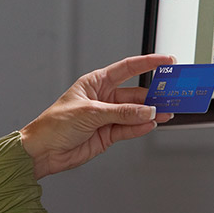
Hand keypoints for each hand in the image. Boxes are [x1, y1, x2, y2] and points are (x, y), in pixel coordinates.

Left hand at [20, 54, 174, 178]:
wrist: (42, 151)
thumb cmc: (54, 124)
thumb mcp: (90, 112)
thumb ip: (121, 112)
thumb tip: (145, 110)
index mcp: (96, 82)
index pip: (127, 68)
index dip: (148, 63)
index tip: (166, 60)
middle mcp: (104, 97)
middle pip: (135, 93)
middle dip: (154, 95)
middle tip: (171, 95)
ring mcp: (107, 116)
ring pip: (135, 112)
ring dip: (150, 113)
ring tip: (166, 112)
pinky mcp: (108, 134)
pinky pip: (129, 128)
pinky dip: (141, 127)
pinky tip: (151, 124)